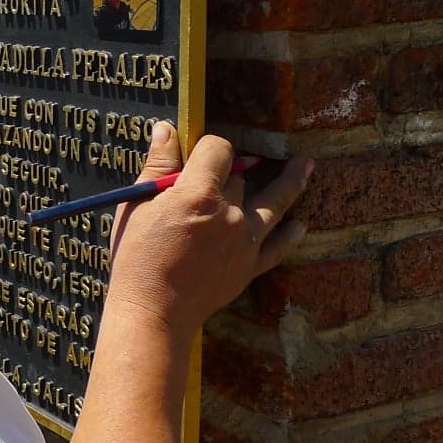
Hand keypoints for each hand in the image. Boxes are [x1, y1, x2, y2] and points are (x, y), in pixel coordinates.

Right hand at [105, 124, 312, 332]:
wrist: (153, 312)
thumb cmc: (136, 258)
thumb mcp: (137, 206)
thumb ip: (157, 166)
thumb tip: (167, 129)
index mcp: (198, 194)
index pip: (217, 149)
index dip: (207, 147)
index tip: (196, 155)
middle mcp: (229, 214)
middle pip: (238, 177)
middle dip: (225, 175)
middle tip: (207, 183)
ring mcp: (244, 241)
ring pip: (273, 203)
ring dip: (290, 182)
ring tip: (305, 165)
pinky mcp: (248, 267)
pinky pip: (277, 248)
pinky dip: (289, 236)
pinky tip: (300, 226)